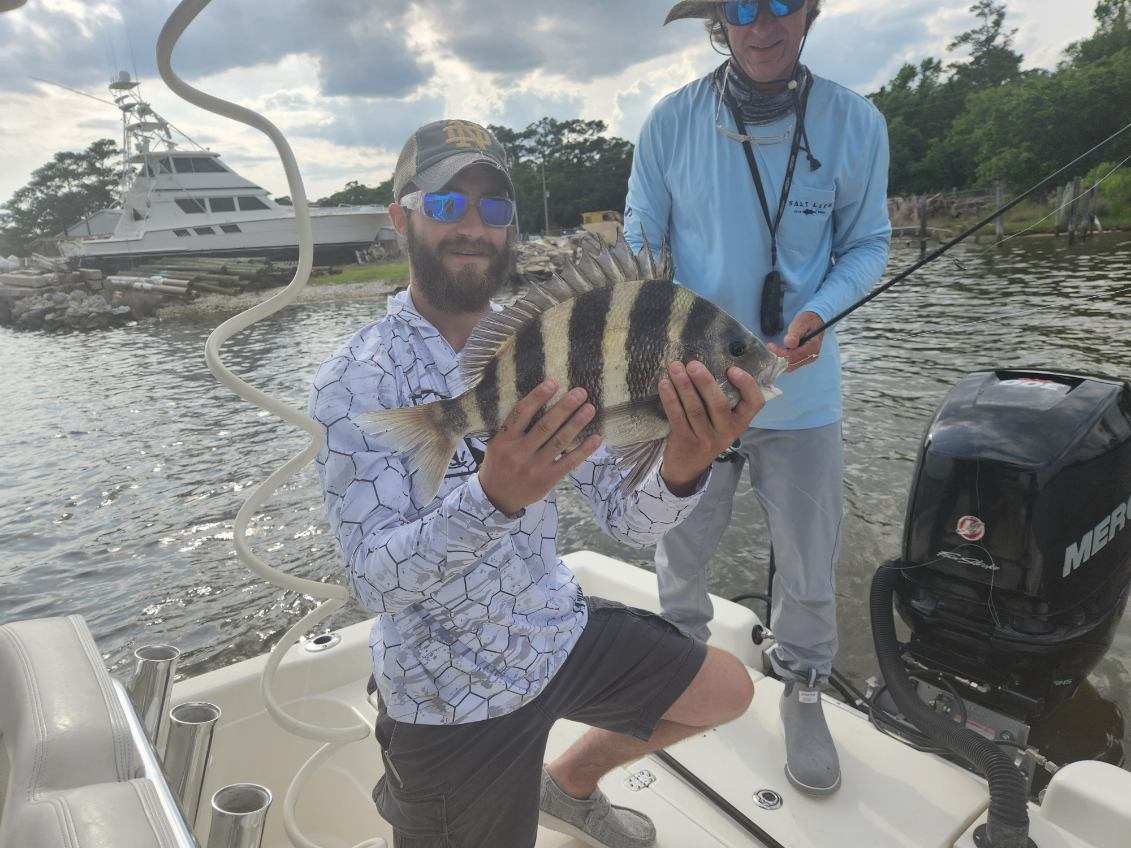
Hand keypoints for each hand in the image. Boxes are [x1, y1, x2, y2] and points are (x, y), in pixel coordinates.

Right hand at [478, 380, 602, 515]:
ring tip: (590, 409)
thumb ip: (513, 428)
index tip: (553, 382)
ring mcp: (534, 467)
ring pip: (559, 442)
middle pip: (545, 426)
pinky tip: (596, 438)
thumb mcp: (497, 444)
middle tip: (581, 392)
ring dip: (576, 424)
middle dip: (565, 407)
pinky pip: (569, 462)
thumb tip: (539, 401)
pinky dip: (584, 450)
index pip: (521, 413)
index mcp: (504, 440)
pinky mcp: (547, 479)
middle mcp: (519, 452)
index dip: (537, 396)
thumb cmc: (499, 464)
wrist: (496, 498)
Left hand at [658, 361, 765, 495]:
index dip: (747, 384)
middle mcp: (726, 432)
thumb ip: (723, 398)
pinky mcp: (685, 441)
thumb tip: (712, 362)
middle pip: (719, 404)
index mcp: (740, 422)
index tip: (732, 369)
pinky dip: (670, 399)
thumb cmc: (707, 433)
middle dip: (705, 382)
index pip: (755, 403)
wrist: (687, 467)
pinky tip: (664, 384)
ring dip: (683, 386)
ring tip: (675, 368)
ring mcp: (706, 438)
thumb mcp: (722, 421)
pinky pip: (677, 416)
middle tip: (693, 364)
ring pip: (695, 409)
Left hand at [768, 311, 824, 372]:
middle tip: (770, 347)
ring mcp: (807, 359)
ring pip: (790, 366)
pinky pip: (791, 364)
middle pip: (791, 363)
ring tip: (773, 349)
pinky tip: (778, 352)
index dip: (780, 353)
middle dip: (778, 357)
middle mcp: (811, 356)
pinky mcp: (803, 359)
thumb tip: (789, 343)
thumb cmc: (808, 321)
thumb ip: (795, 333)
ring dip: (780, 359)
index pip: (793, 356)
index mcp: (812, 347)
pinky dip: (783, 360)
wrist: (815, 321)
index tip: (770, 345)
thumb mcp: (801, 323)